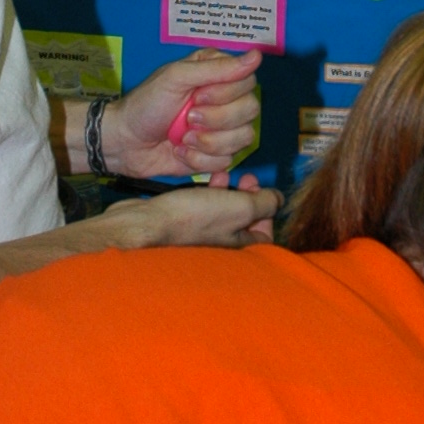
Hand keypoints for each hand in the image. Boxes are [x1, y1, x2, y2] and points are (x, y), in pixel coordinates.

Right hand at [100, 182, 280, 252]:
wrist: (146, 224)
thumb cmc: (194, 218)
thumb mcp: (239, 207)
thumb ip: (264, 203)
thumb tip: (278, 199)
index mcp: (239, 248)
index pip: (265, 235)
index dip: (268, 210)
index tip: (261, 189)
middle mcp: (222, 247)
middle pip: (245, 222)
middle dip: (247, 196)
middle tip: (245, 178)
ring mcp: (202, 237)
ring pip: (224, 212)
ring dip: (228, 192)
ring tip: (223, 175)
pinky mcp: (184, 227)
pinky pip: (204, 209)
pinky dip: (208, 194)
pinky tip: (204, 181)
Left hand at [106, 50, 262, 179]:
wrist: (125, 143)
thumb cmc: (145, 104)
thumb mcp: (176, 77)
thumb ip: (216, 68)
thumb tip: (256, 56)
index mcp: (217, 74)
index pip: (248, 81)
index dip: (226, 93)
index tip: (198, 96)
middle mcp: (225, 100)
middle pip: (250, 110)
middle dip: (217, 120)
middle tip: (188, 118)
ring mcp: (222, 129)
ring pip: (244, 138)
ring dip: (208, 142)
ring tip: (182, 138)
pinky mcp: (216, 154)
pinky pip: (227, 161)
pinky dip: (200, 159)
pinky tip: (180, 151)